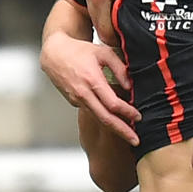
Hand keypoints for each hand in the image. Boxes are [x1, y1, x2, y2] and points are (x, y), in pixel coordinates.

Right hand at [40, 31, 140, 145]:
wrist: (53, 54)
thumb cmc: (79, 51)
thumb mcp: (103, 52)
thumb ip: (120, 68)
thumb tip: (130, 86)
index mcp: (92, 80)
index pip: (112, 103)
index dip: (127, 112)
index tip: (138, 117)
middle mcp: (83, 94)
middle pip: (104, 118)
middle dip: (122, 131)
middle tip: (136, 141)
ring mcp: (76, 100)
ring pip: (98, 118)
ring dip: (113, 127)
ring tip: (129, 134)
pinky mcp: (73, 102)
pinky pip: (92, 112)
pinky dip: (104, 117)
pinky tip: (115, 119)